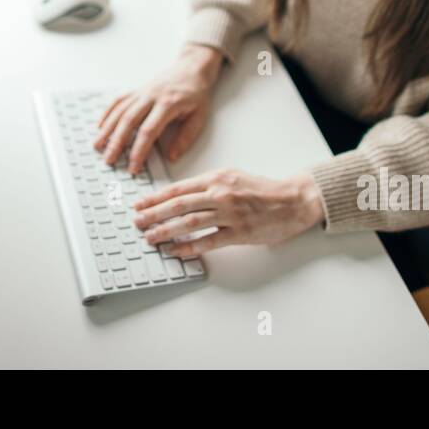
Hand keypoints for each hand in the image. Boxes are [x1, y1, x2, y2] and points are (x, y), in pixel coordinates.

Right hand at [93, 44, 224, 173]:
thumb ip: (185, 138)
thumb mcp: (199, 117)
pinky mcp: (137, 90)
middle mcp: (151, 96)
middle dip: (116, 142)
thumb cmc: (197, 93)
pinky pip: (118, 101)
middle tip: (109, 159)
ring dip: (107, 129)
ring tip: (98, 146)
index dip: (139, 150)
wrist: (192, 67)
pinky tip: (100, 126)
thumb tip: (172, 157)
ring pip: (120, 111)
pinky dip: (108, 113)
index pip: (148, 130)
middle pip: (128, 121)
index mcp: (168, 104)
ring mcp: (142, 92)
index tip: (133, 166)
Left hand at [132, 169, 325, 254]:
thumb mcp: (232, 177)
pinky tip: (175, 251)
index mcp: (216, 178)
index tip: (140, 205)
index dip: (155, 198)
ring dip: (166, 231)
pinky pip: (208, 241)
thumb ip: (207, 184)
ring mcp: (230, 213)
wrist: (292, 200)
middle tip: (137, 222)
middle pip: (178, 204)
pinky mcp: (239, 232)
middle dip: (153, 214)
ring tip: (150, 237)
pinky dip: (188, 247)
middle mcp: (220, 193)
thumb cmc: (261, 190)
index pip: (178, 188)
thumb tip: (179, 195)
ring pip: (189, 222)